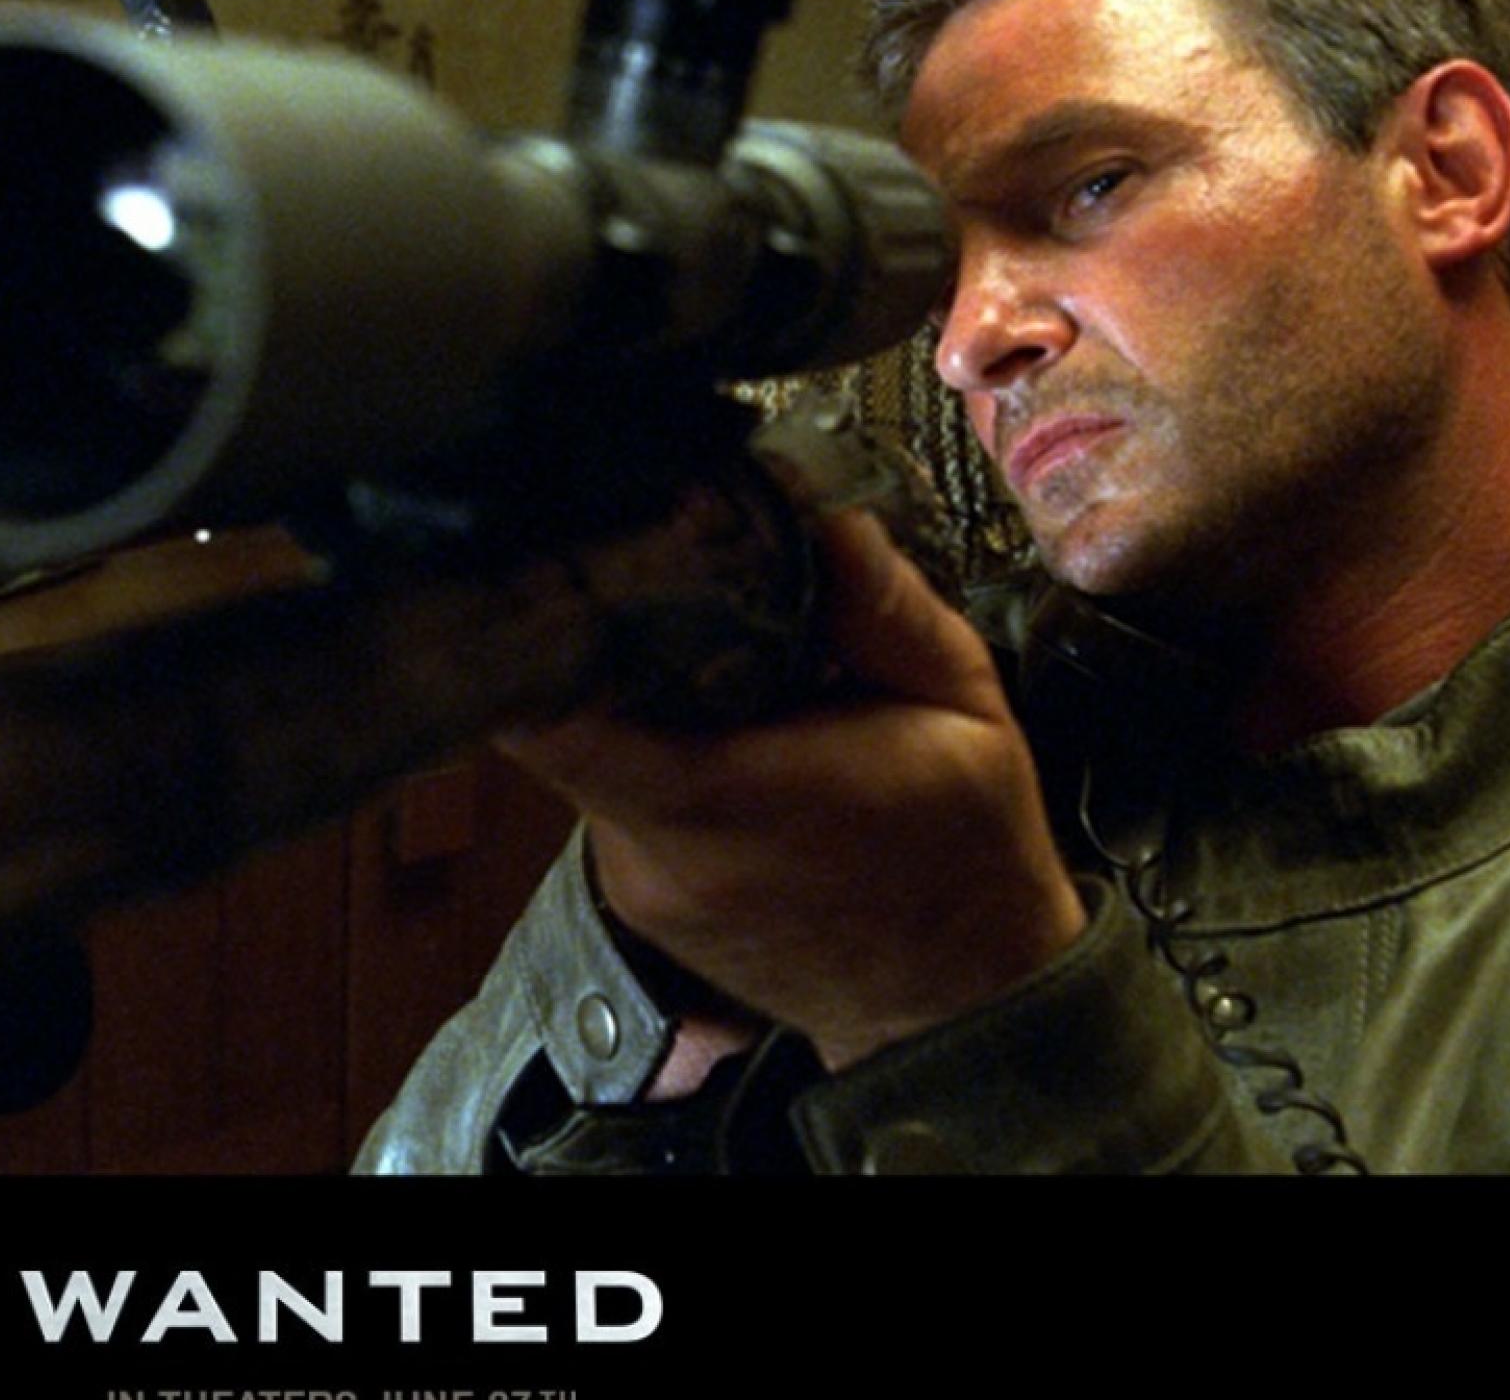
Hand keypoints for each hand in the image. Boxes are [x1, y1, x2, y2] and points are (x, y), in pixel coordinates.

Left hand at [500, 509, 1083, 1070]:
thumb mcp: (961, 705)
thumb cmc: (967, 853)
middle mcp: (656, 851)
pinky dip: (645, 748)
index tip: (566, 562)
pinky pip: (611, 793)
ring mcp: (636, 883)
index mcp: (726, 796)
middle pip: (559, 717)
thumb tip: (813, 507)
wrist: (957, 1003)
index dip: (542, 633)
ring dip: (626, 696)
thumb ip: (881, 604)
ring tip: (696, 650)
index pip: (557, 714)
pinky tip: (709, 724)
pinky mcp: (636, 896)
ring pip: (585, 752)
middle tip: (642, 570)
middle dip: (595, 639)